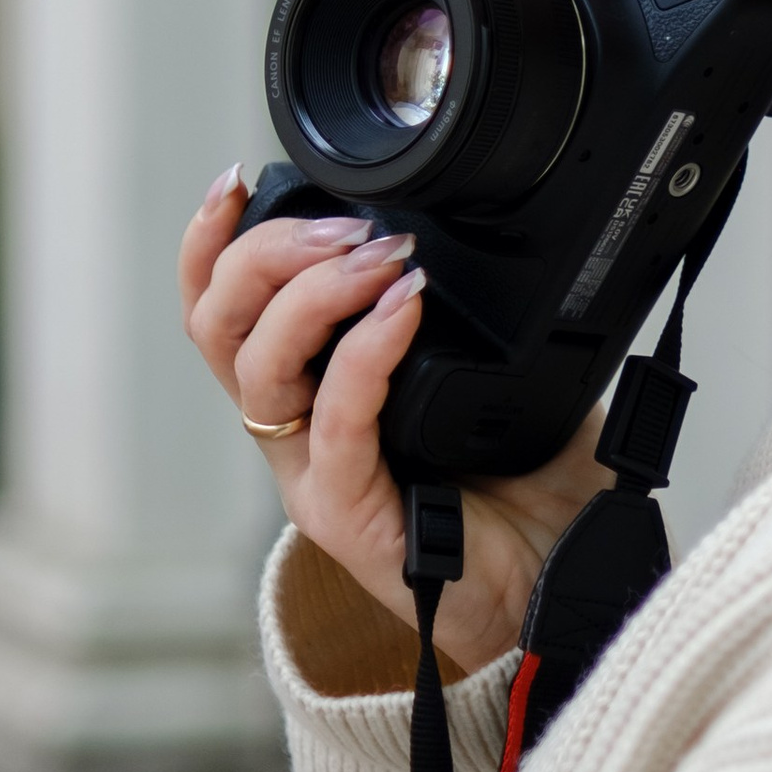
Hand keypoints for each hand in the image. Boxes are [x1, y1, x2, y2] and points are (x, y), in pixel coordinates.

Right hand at [179, 169, 610, 672]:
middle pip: (221, 326)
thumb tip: (505, 238)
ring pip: (259, 368)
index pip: (225, 311)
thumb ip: (482, 311)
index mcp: (310, 393)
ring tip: (379, 256)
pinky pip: (335, 420)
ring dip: (313, 294)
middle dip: (268, 253)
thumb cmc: (532, 492)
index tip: (237, 181)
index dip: (211, 245)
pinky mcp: (347, 515)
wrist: (560, 590)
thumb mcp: (502, 374)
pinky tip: (403, 309)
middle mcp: (295, 431)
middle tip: (348, 224)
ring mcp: (314, 476)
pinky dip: (364, 353)